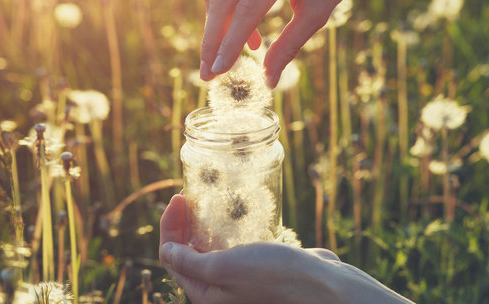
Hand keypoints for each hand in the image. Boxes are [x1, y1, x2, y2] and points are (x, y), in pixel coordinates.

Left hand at [159, 194, 412, 303]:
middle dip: (184, 226)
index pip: (174, 260)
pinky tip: (230, 217)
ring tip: (204, 203)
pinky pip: (232, 249)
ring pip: (211, 251)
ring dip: (203, 227)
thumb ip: (191, 263)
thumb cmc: (274, 278)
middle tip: (187, 196)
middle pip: (189, 255)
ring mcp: (239, 280)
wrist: (323, 286)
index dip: (170, 228)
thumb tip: (165, 253)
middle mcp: (220, 291)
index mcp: (207, 296)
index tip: (176, 198)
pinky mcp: (257, 269)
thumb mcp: (224, 269)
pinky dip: (226, 233)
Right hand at [200, 0, 366, 86]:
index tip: (218, 70)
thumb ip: (290, 45)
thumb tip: (268, 80)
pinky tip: (244, 31)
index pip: (246, 9)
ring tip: (228, 56)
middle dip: (212, 40)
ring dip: (218, 27)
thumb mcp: (317, 12)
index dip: (230, 43)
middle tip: (208, 72)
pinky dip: (228, 8)